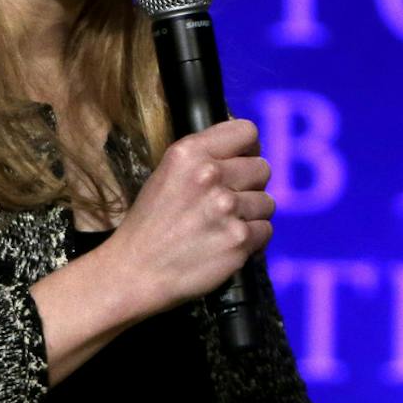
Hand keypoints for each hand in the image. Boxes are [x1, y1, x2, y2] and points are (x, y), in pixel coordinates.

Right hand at [97, 119, 272, 314]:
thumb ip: (203, 159)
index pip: (246, 132)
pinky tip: (227, 243)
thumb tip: (244, 152)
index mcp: (190, 152)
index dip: (249, 148)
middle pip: (262, 168)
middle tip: (229, 202)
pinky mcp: (239, 239)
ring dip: (251, 215)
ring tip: (224, 226)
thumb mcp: (167, 173)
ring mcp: (227, 208)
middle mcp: (210, 175)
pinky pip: (265, 230)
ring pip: (267, 202)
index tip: (242, 162)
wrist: (135, 270)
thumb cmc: (150, 224)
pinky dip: (251, 240)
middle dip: (250, 185)